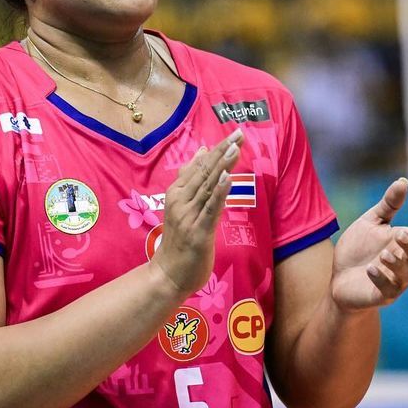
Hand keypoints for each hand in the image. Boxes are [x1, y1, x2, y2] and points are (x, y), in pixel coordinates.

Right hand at [152, 129, 243, 294]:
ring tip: (235, 147)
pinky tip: (227, 177)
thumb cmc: (179, 242)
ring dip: (222, 165)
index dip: (217, 149)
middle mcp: (180, 200)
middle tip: (239, 132)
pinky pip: (210, 208)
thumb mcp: (182, 207)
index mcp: (176, 193)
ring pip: (208, 186)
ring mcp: (188, 215)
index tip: (234, 132)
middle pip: (204, 171)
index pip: (199, 165)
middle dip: (222, 151)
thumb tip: (202, 152)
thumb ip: (191, 180)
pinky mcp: (198, 231)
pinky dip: (219, 191)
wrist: (168, 275)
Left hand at [330, 178, 407, 311]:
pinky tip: (370, 269)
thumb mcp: (371, 223)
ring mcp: (395, 281)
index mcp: (403, 244)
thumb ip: (388, 205)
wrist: (338, 277)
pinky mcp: (381, 295)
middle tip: (401, 234)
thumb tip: (403, 181)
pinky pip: (388, 290)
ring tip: (382, 254)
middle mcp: (404, 263)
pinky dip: (381, 279)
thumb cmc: (358, 249)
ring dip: (396, 264)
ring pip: (406, 275)